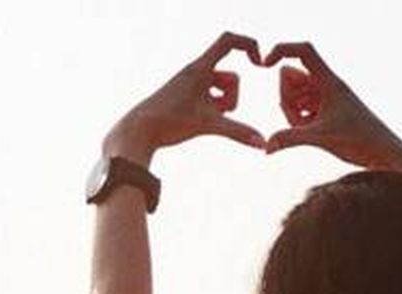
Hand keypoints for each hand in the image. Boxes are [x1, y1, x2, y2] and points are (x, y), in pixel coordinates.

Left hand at [104, 32, 266, 163]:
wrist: (137, 131)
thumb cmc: (169, 123)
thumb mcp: (208, 126)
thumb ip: (238, 132)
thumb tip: (263, 144)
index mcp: (199, 69)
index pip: (228, 42)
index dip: (248, 46)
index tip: (259, 63)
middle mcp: (195, 72)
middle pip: (231, 77)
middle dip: (232, 98)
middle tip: (218, 114)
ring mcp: (190, 85)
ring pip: (220, 91)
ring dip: (222, 106)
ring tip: (206, 120)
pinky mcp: (185, 98)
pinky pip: (210, 99)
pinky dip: (212, 110)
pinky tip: (201, 122)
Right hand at [263, 41, 401, 171]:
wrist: (383, 153)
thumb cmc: (360, 140)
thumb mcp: (321, 138)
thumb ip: (290, 139)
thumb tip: (266, 146)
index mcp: (329, 81)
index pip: (302, 51)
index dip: (281, 50)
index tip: (264, 65)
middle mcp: (327, 85)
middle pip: (291, 76)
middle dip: (286, 98)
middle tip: (297, 120)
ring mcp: (326, 99)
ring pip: (295, 96)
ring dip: (292, 112)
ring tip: (305, 129)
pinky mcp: (327, 112)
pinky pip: (302, 109)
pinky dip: (299, 121)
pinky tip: (309, 133)